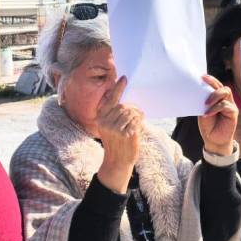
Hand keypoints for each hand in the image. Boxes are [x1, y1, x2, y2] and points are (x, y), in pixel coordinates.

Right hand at [96, 76, 142, 193]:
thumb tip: (124, 101)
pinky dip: (139, 122)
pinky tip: (139, 126)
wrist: (117, 162)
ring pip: (130, 113)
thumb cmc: (116, 143)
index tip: (124, 78)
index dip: (117, 89)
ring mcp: (114, 128)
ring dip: (137, 115)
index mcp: (100, 118)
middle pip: (123, 106)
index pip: (110, 100)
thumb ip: (113, 114)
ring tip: (139, 120)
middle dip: (133, 108)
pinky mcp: (124, 133)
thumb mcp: (109, 128)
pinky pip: (135, 121)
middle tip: (139, 112)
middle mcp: (105, 122)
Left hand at [197, 75, 238, 155]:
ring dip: (214, 96)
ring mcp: (230, 106)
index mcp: (218, 99)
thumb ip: (205, 102)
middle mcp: (226, 101)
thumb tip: (200, 90)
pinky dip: (215, 108)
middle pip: (223, 87)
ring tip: (205, 104)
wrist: (213, 140)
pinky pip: (225, 105)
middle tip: (203, 86)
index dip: (211, 80)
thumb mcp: (204, 111)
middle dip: (213, 84)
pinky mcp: (233, 113)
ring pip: (225, 93)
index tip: (202, 76)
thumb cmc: (208, 126)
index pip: (217, 86)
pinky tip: (208, 113)